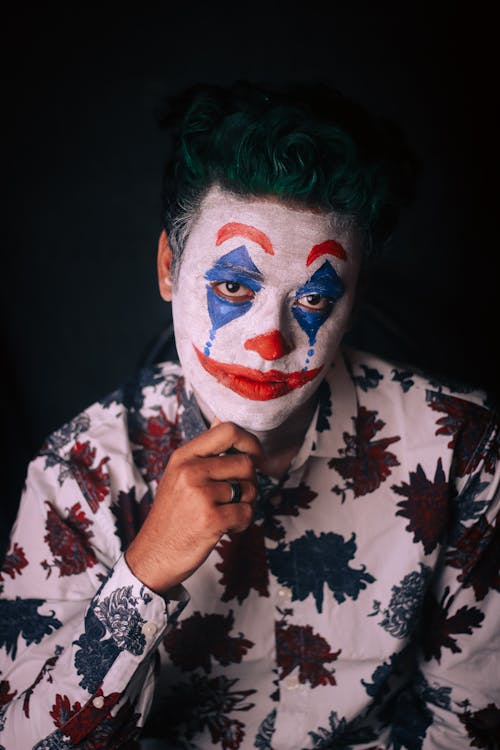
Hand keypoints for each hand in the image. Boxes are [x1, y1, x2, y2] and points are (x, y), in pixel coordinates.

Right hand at [125, 421, 263, 594]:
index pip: (228, 430)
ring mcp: (200, 494)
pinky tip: (226, 529)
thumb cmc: (172, 516)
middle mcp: (190, 471)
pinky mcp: (210, 519)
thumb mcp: (178, 475)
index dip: (251, 442)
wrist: (153, 556)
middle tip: (236, 498)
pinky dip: (242, 524)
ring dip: (246, 505)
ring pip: (250, 490)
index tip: (255, 457)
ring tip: (226, 515)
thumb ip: (203, 451)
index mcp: (183, 456)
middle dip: (250, 483)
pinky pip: (247, 513)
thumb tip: (220, 418)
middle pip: (246, 463)